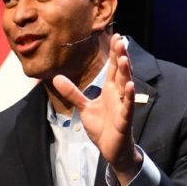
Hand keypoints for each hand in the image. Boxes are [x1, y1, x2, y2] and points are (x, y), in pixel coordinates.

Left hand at [52, 34, 141, 185]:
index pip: (114, 68)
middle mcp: (119, 95)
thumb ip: (73, 92)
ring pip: (126, 86)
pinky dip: (129, 97)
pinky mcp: (125, 120)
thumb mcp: (84, 108)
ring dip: (126, 73)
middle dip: (121, 56)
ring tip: (124, 58)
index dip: (115, 53)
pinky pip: (128, 106)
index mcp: (111, 91)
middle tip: (121, 40)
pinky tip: (130, 86)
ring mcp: (123, 107)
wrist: (110, 149)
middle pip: (121, 72)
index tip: (116, 37)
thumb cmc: (102, 128)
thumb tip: (56, 78)